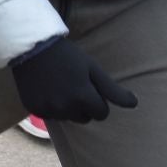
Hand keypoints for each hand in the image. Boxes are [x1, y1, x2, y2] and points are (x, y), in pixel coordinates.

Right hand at [10, 36, 138, 122]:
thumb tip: (135, 104)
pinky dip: (51, 106)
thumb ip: (113, 89)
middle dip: (83, 106)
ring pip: (67, 118)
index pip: (102, 114)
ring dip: (67, 107)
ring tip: (59, 87)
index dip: (98, 100)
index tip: (89, 86)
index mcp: (83, 98)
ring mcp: (48, 110)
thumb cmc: (67, 56)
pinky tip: (46, 90)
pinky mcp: (34, 109)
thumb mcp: (92, 68)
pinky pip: (50, 115)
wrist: (31, 47)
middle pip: (84, 118)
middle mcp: (65, 108)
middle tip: (74, 85)